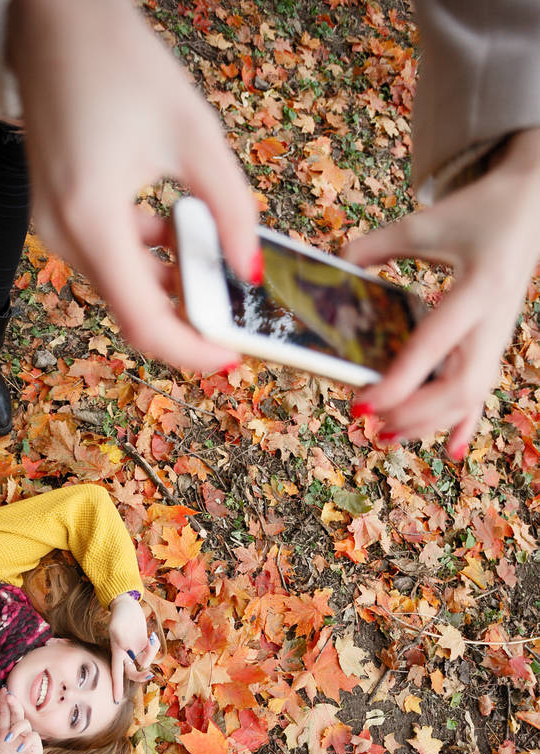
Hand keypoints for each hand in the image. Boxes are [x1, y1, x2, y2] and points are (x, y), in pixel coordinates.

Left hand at [0, 689, 42, 753]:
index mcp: (0, 738)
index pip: (3, 716)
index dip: (3, 704)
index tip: (2, 690)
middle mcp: (13, 737)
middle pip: (15, 715)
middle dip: (12, 704)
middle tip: (8, 694)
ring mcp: (24, 742)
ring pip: (25, 723)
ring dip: (17, 725)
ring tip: (9, 737)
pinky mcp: (35, 750)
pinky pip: (34, 737)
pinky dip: (27, 739)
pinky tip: (20, 747)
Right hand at [7, 0, 257, 372]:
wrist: (55, 21)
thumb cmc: (116, 62)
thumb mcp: (195, 135)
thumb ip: (232, 209)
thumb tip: (249, 268)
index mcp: (92, 219)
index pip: (143, 322)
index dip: (189, 351)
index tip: (227, 358)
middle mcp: (63, 233)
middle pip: (131, 310)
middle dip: (185, 319)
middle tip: (232, 315)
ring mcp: (52, 226)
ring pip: (119, 287)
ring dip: (167, 286)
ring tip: (211, 263)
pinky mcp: (55, 213)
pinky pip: (104, 259)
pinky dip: (144, 260)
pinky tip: (174, 233)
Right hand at [108, 594, 158, 702]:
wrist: (127, 604)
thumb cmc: (119, 615)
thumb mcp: (118, 626)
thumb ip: (123, 641)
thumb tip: (131, 655)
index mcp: (117, 651)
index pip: (115, 672)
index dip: (116, 686)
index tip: (115, 700)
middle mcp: (126, 653)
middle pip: (133, 672)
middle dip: (142, 675)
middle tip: (149, 673)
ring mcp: (136, 648)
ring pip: (145, 661)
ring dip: (151, 654)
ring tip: (150, 638)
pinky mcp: (144, 643)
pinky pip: (152, 651)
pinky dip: (155, 646)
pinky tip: (152, 636)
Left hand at [343, 127, 539, 457]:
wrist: (532, 204)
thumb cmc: (479, 211)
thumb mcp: (426, 222)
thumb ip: (376, 246)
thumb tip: (332, 268)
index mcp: (478, 288)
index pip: (433, 346)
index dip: (398, 382)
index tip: (361, 402)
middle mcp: (493, 320)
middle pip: (459, 387)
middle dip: (413, 412)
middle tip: (369, 422)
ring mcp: (498, 336)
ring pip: (470, 396)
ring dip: (429, 423)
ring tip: (386, 436)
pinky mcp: (497, 343)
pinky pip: (483, 391)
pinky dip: (466, 423)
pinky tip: (452, 451)